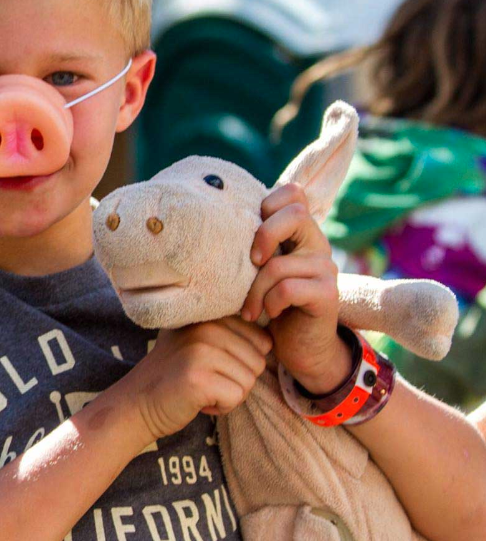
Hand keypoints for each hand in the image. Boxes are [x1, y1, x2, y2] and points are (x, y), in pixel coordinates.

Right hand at [122, 317, 271, 441]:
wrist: (137, 403)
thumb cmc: (174, 376)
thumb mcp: (197, 342)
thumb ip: (228, 332)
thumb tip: (271, 339)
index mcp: (209, 315)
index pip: (261, 340)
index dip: (243, 361)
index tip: (213, 365)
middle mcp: (205, 327)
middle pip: (258, 362)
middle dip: (237, 380)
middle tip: (205, 380)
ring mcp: (200, 351)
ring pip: (249, 381)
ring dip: (229, 394)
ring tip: (201, 389)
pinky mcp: (199, 378)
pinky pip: (236, 396)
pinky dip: (222, 406)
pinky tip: (199, 401)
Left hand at [240, 183, 350, 393]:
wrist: (300, 347)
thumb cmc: (269, 305)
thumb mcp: (258, 271)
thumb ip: (252, 246)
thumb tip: (213, 221)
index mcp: (301, 233)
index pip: (294, 193)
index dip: (269, 203)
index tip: (253, 236)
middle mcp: (317, 245)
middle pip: (295, 213)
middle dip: (263, 236)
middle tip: (250, 262)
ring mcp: (326, 268)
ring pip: (280, 263)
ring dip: (256, 290)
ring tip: (249, 308)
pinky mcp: (327, 294)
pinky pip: (288, 288)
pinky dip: (271, 302)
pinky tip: (269, 313)